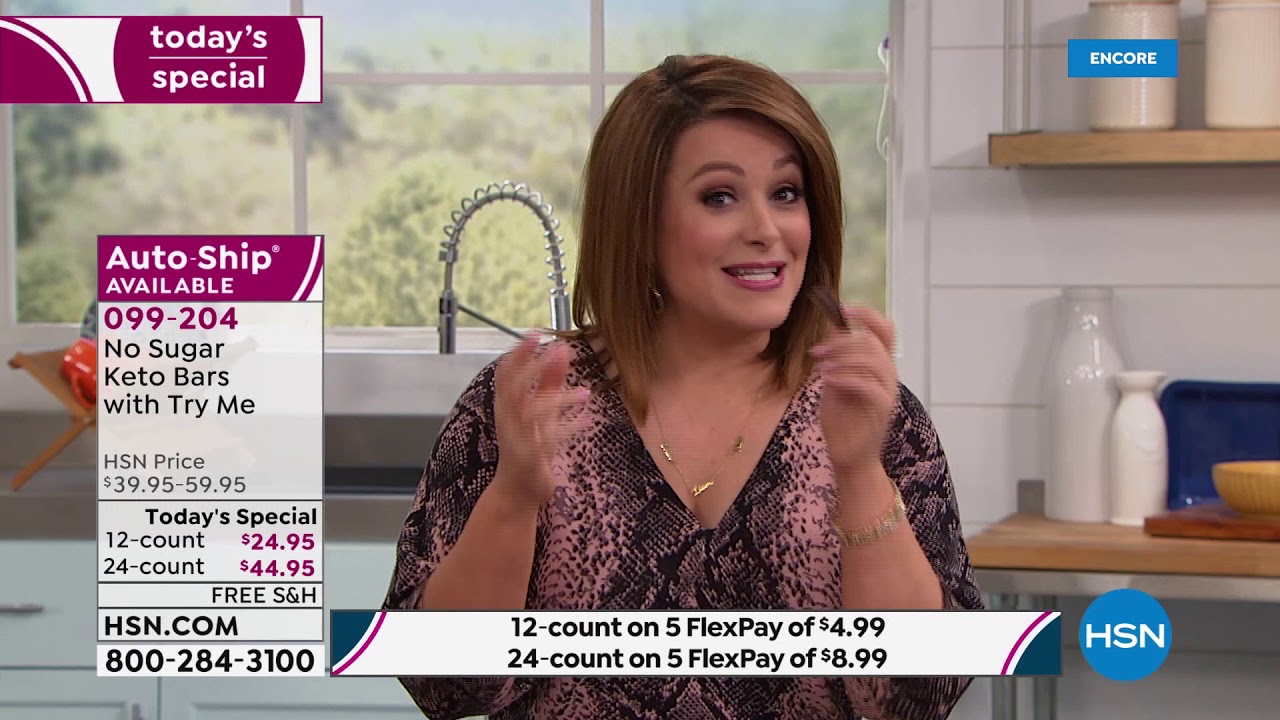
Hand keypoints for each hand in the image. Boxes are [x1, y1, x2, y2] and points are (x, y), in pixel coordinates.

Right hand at [491, 334, 590, 505]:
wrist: (517, 491)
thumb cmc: (529, 445)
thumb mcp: (541, 411)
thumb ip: (549, 381)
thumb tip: (561, 348)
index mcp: (507, 405)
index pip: (506, 374)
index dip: (519, 354)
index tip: (535, 333)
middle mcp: (508, 419)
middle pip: (515, 389)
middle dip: (534, 368)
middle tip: (558, 351)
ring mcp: (517, 438)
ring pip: (534, 413)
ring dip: (559, 400)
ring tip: (586, 394)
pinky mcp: (529, 457)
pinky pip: (548, 439)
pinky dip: (568, 428)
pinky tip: (587, 420)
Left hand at [811, 305, 898, 475]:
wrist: (849, 456)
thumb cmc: (842, 419)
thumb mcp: (835, 380)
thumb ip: (838, 356)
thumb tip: (833, 325)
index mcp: (880, 365)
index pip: (884, 329)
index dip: (866, 314)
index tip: (842, 309)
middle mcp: (889, 375)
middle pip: (874, 342)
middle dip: (842, 341)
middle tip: (817, 351)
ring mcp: (888, 392)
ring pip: (874, 360)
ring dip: (844, 358)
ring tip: (821, 365)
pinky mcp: (882, 409)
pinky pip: (868, 385)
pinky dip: (846, 377)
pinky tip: (826, 379)